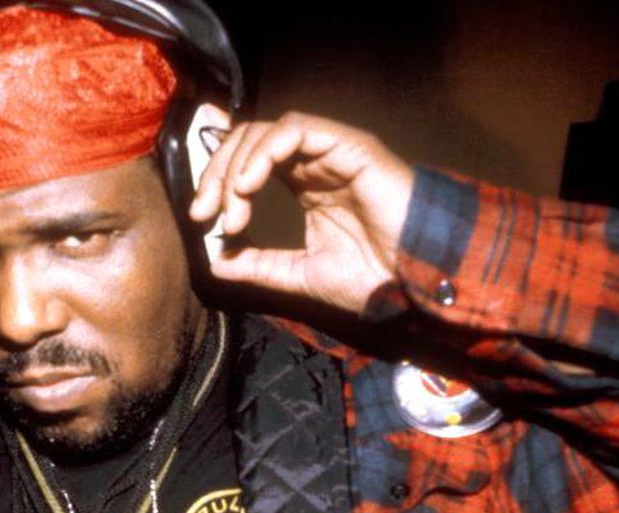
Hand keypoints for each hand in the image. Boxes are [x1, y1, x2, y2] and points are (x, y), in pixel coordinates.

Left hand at [189, 111, 415, 314]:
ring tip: (233, 204)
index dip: (217, 184)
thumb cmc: (373, 277)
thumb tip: (215, 259)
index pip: (247, 164)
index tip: (202, 220)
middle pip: (248, 142)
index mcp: (304, 186)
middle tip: (205, 210)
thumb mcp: (300, 275)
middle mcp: (313, 163)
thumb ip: (258, 266)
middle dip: (216, 173)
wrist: (415, 279)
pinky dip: (264, 151)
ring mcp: (331, 151)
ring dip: (237, 164)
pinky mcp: (347, 145)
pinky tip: (251, 183)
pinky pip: (295, 128)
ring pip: (265, 131)